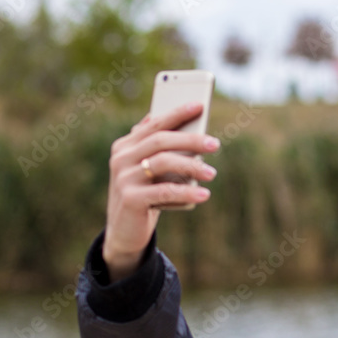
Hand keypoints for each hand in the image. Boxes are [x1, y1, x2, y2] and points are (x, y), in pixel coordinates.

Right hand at [103, 102, 219, 281]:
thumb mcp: (152, 172)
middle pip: (160, 141)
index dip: (177, 113)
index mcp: (126, 145)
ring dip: (192, 166)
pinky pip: (164, 192)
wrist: (124, 232)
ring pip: (162, 163)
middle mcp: (121, 157)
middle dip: (190, 140)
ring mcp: (123, 177)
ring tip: (213, 174)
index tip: (200, 105)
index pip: (154, 123)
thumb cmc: (146, 196)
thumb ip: (163, 152)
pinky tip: (204, 196)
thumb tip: (193, 130)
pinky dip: (186, 193)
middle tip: (215, 144)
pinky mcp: (130, 199)